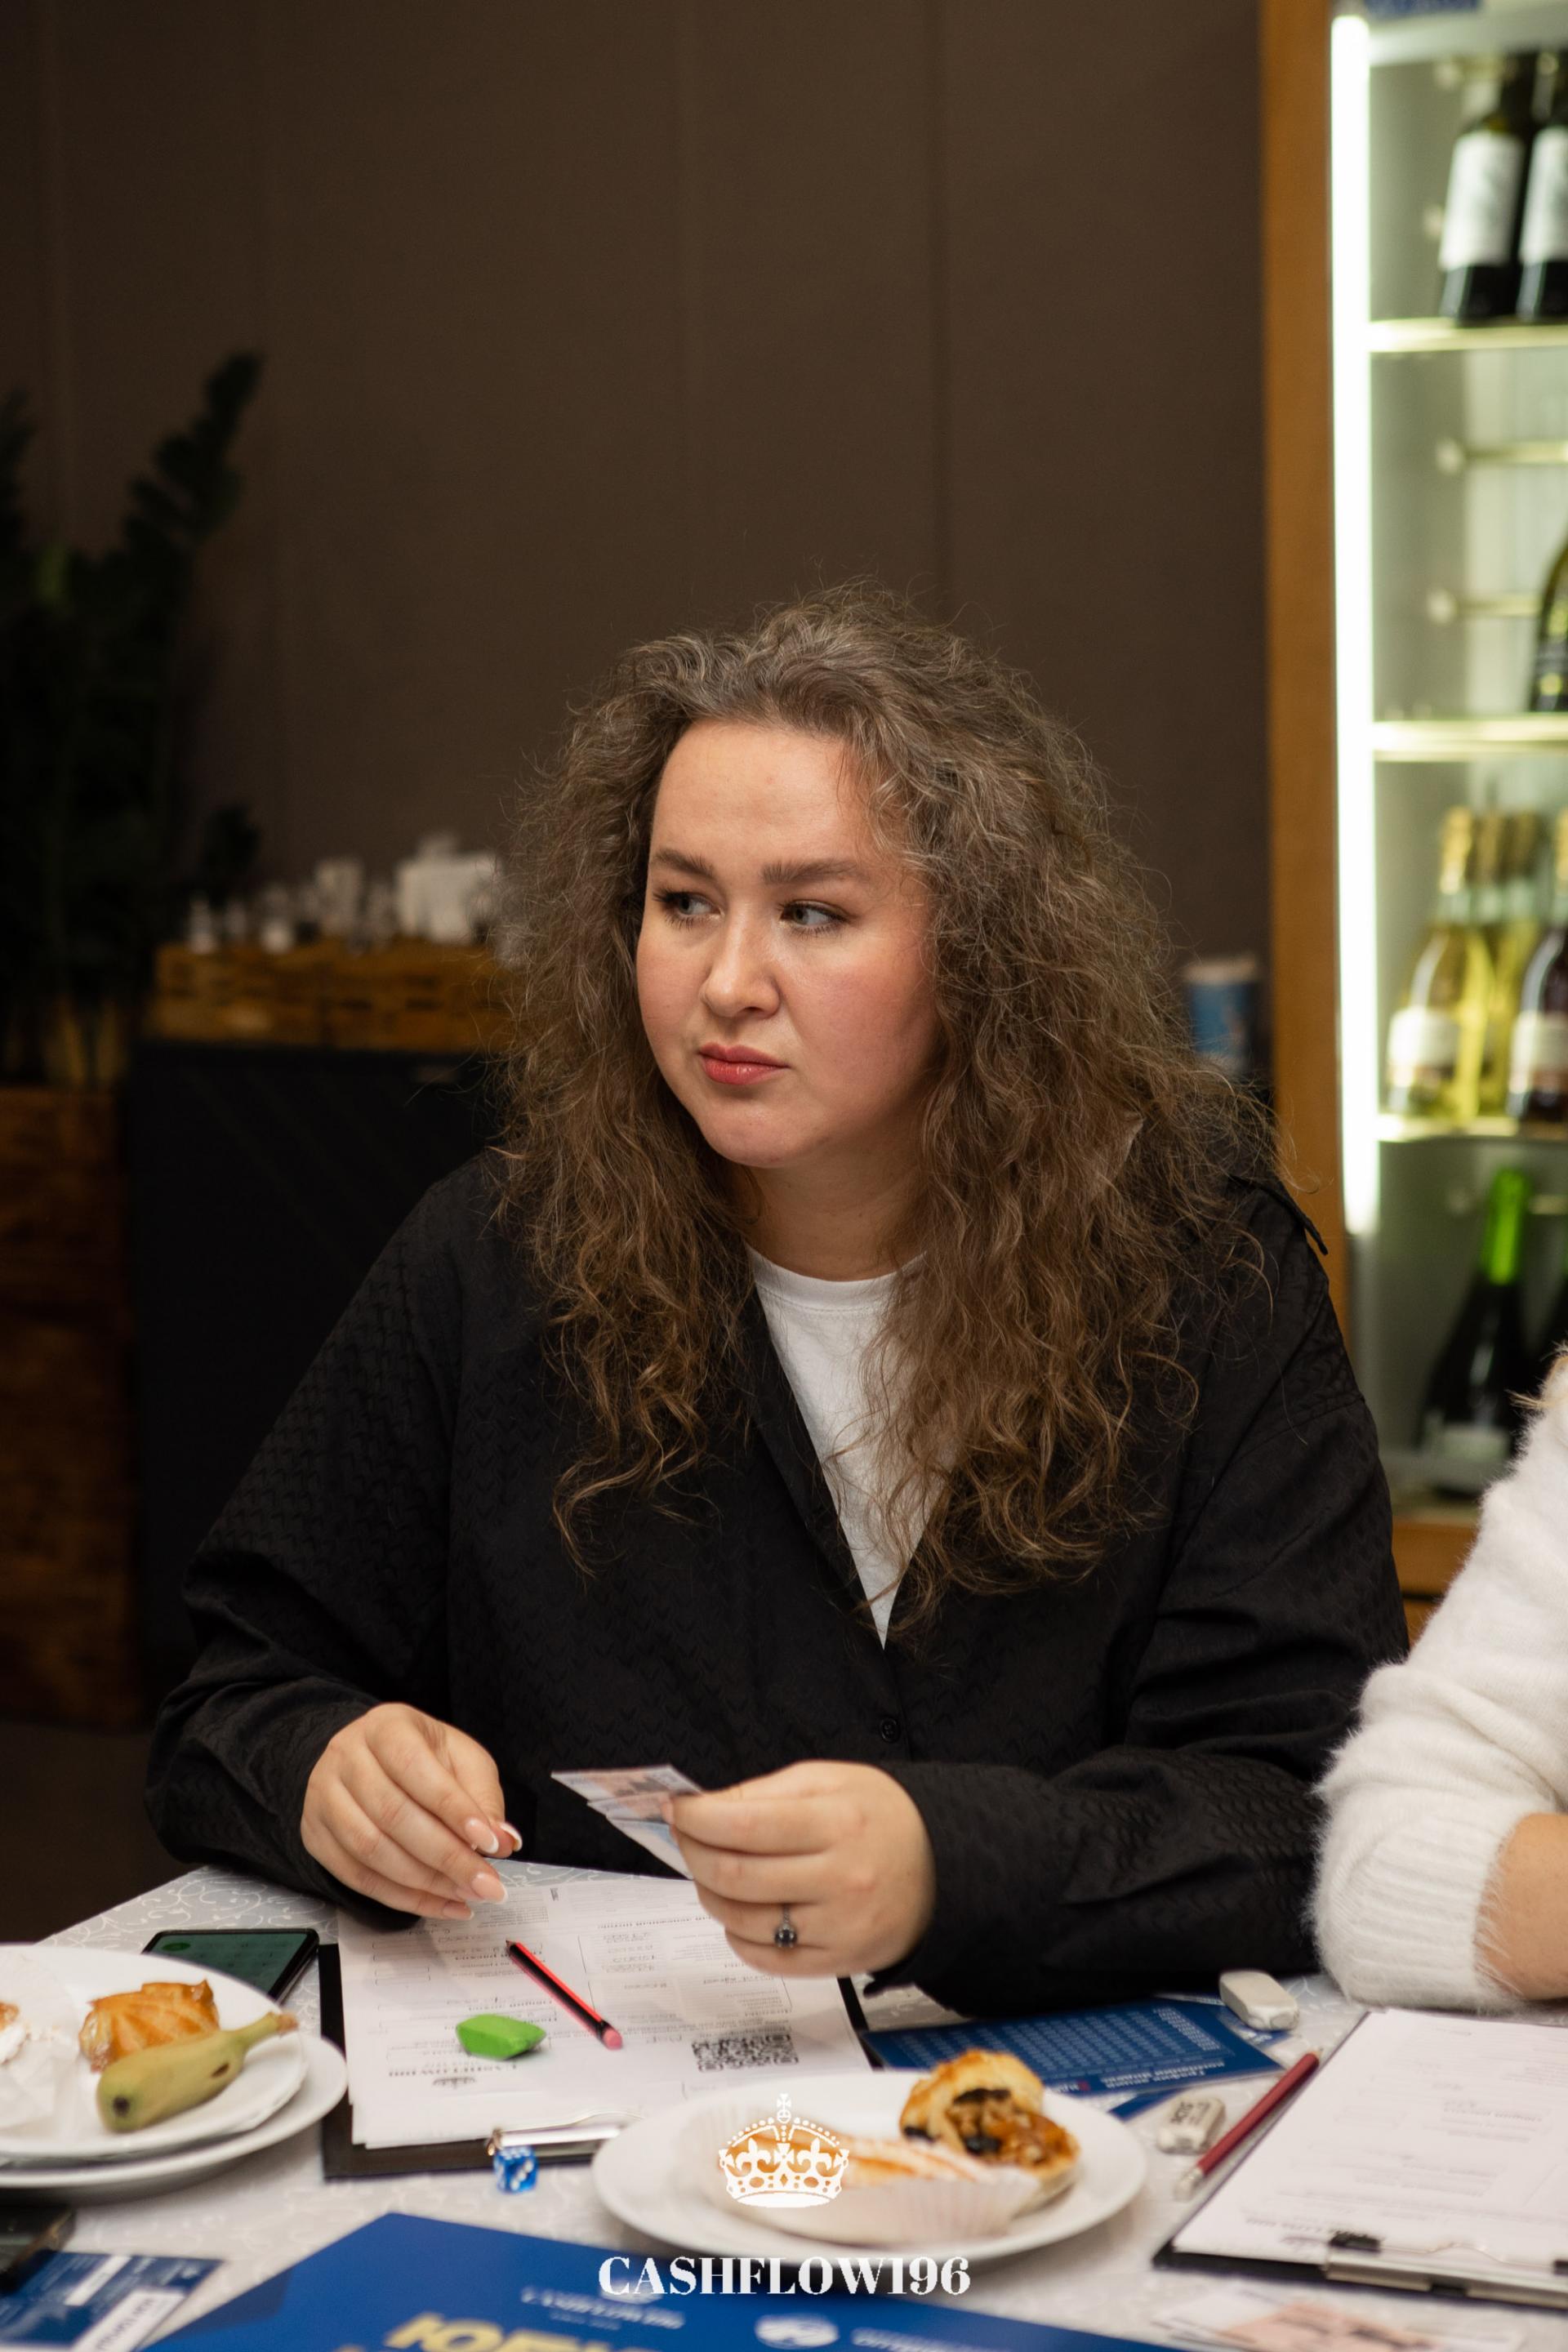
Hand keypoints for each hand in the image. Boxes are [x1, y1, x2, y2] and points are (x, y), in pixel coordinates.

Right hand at [301, 1703, 520, 1918]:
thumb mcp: (461, 1758)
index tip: (490, 1843)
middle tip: (487, 1884)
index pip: (415, 1767)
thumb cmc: (422, 1757)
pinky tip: (441, 1905)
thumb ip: (483, 1795)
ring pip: (371, 1850)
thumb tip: (504, 1840)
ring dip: (425, 1882)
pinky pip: (357, 1878)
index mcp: (385, 1727)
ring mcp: (323, 1798)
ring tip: (467, 1895)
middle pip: (392, 1814)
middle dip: (446, 1856)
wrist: (366, 1760)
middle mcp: (346, 1757)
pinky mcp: (315, 1836)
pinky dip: (403, 1898)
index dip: (454, 1809)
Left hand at [663, 1761, 935, 1976]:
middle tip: (684, 1837)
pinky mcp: (838, 1962)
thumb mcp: (831, 1780)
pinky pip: (767, 1957)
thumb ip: (766, 1792)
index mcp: (837, 1822)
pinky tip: (739, 1911)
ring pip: (743, 1919)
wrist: (944, 1868)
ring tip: (710, 1872)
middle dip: (693, 1853)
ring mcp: (839, 1926)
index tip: (676, 1810)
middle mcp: (839, 1878)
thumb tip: (705, 1807)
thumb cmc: (883, 1817)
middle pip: (735, 1875)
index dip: (696, 1818)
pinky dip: (737, 1934)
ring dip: (709, 1893)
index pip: (744, 1825)